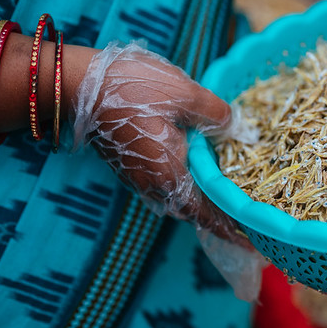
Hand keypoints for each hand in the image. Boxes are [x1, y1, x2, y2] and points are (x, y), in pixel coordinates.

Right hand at [71, 41, 245, 245]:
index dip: (228, 227)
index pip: (204, 212)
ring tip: (229, 200)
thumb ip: (216, 114)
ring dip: (203, 201)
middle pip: (192, 209)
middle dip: (219, 217)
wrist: (76, 84)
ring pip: (178, 196)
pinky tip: (202, 171)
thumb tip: (236, 127)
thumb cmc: (132, 88)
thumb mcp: (185, 94)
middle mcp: (153, 183)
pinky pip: (165, 182)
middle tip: (248, 221)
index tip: (250, 242)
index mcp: (170, 173)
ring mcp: (138, 175)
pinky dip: (187, 185)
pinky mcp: (130, 163)